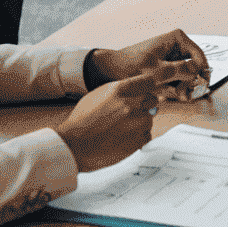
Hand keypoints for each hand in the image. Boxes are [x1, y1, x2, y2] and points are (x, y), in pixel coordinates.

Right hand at [55, 63, 182, 171]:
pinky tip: (123, 137)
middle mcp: (131, 104)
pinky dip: (139, 136)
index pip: (149, 80)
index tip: (150, 88)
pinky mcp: (138, 141)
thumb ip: (121, 88)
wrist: (74, 146)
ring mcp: (136, 123)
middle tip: (131, 111)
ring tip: (122, 127)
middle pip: (152, 98)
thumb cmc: (82, 120)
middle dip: (145, 103)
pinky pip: (147, 134)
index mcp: (121, 89)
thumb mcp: (99, 93)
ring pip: (150, 117)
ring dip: (141, 120)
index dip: (149, 85)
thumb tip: (137, 87)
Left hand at [85, 29, 209, 98]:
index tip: (198, 88)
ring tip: (174, 95)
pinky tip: (168, 94)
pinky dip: (176, 86)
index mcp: (177, 38)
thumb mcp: (155, 70)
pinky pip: (178, 77)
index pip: (199, 56)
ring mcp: (173, 55)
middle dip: (191, 81)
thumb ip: (177, 71)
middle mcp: (178, 45)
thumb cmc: (130, 66)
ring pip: (187, 73)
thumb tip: (197, 73)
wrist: (111, 70)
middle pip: (195, 66)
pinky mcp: (167, 66)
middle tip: (184, 95)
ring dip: (183, 86)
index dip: (201, 73)